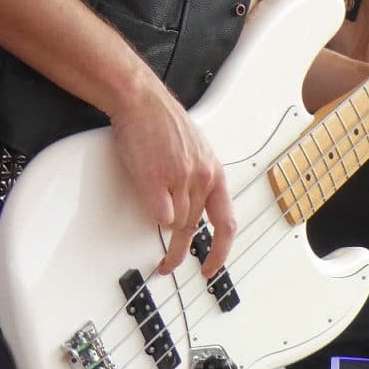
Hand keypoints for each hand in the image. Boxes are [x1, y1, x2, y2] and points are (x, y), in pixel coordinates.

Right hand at [110, 77, 234, 277]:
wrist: (141, 102)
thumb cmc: (163, 122)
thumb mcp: (195, 151)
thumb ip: (197, 180)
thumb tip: (191, 209)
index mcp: (215, 172)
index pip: (226, 222)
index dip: (220, 250)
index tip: (210, 266)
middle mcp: (202, 177)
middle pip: (194, 227)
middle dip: (180, 249)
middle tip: (169, 264)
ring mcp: (180, 179)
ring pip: (176, 224)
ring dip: (164, 231)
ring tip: (153, 232)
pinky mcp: (156, 180)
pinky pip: (158, 216)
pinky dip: (153, 217)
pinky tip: (148, 206)